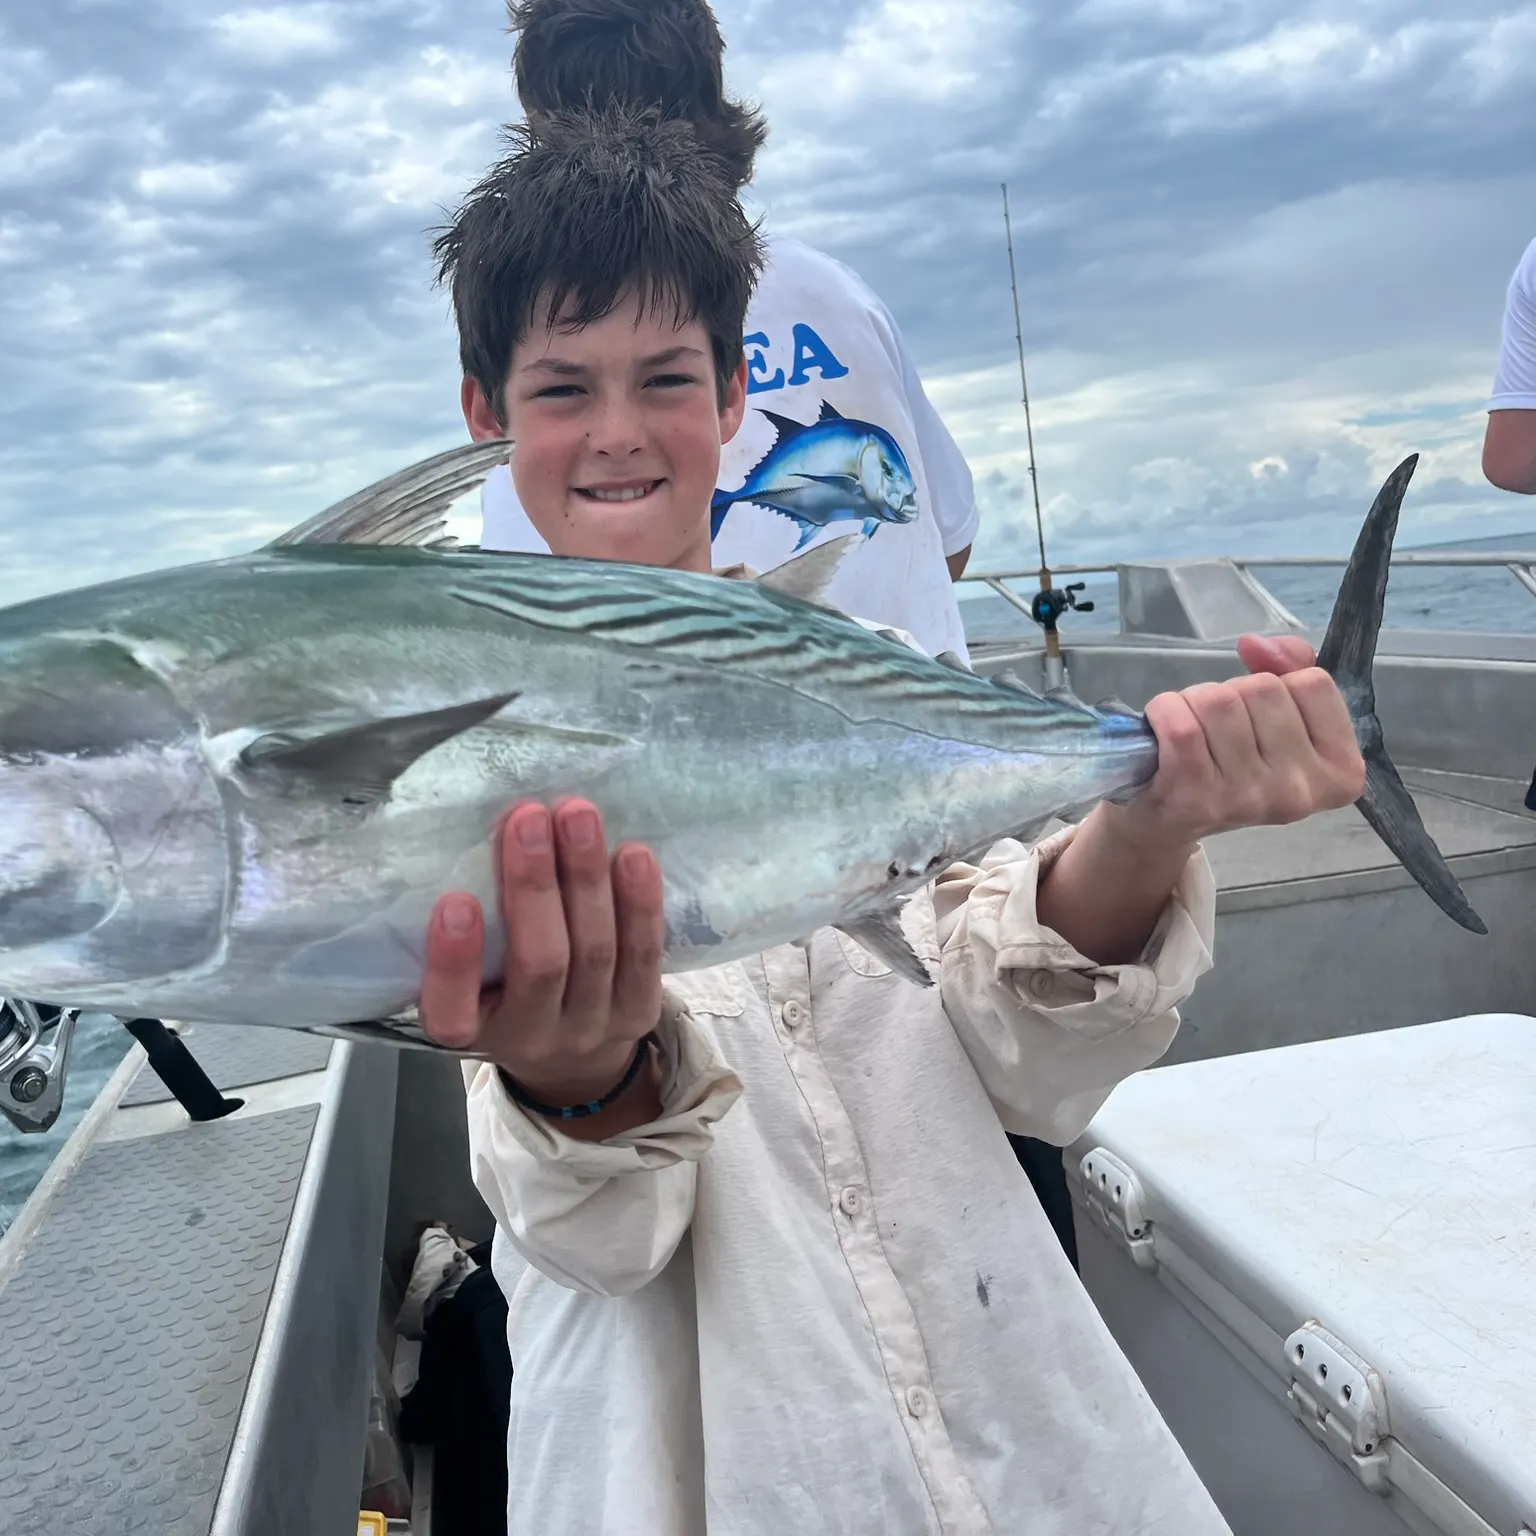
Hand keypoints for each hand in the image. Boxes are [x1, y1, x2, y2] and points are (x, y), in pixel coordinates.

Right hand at [420, 799, 666, 1123]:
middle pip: (540, 963)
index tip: (454, 901)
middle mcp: (531, 1035)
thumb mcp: (471, 979)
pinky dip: (640, 902)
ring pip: (595, 951)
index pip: (452, 1010)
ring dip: (587, 877)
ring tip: (578, 817)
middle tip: (528, 819)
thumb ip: (472, 928)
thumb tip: (492, 829)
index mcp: (471, 1029)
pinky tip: (633, 854)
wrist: (571, 1060)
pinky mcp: (639, 1012)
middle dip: (534, 885)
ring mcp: (591, 1027)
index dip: (453, 960)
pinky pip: (644, 955)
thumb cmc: (505, 992)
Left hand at [1107, 633, 1366, 858]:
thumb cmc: (1230, 764)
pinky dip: (1164, 712)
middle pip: (1264, 689)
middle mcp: (1300, 792)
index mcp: (1339, 773)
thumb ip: (1288, 669)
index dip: (1277, 681)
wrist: (1168, 821)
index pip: (1313, 683)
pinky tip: (1162, 733)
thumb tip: (1256, 645)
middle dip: (1232, 692)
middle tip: (1217, 728)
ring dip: (1194, 702)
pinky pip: (1181, 725)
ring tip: (1190, 733)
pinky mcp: (1198, 797)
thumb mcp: (1278, 720)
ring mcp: (1249, 798)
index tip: (1259, 714)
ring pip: (1220, 702)